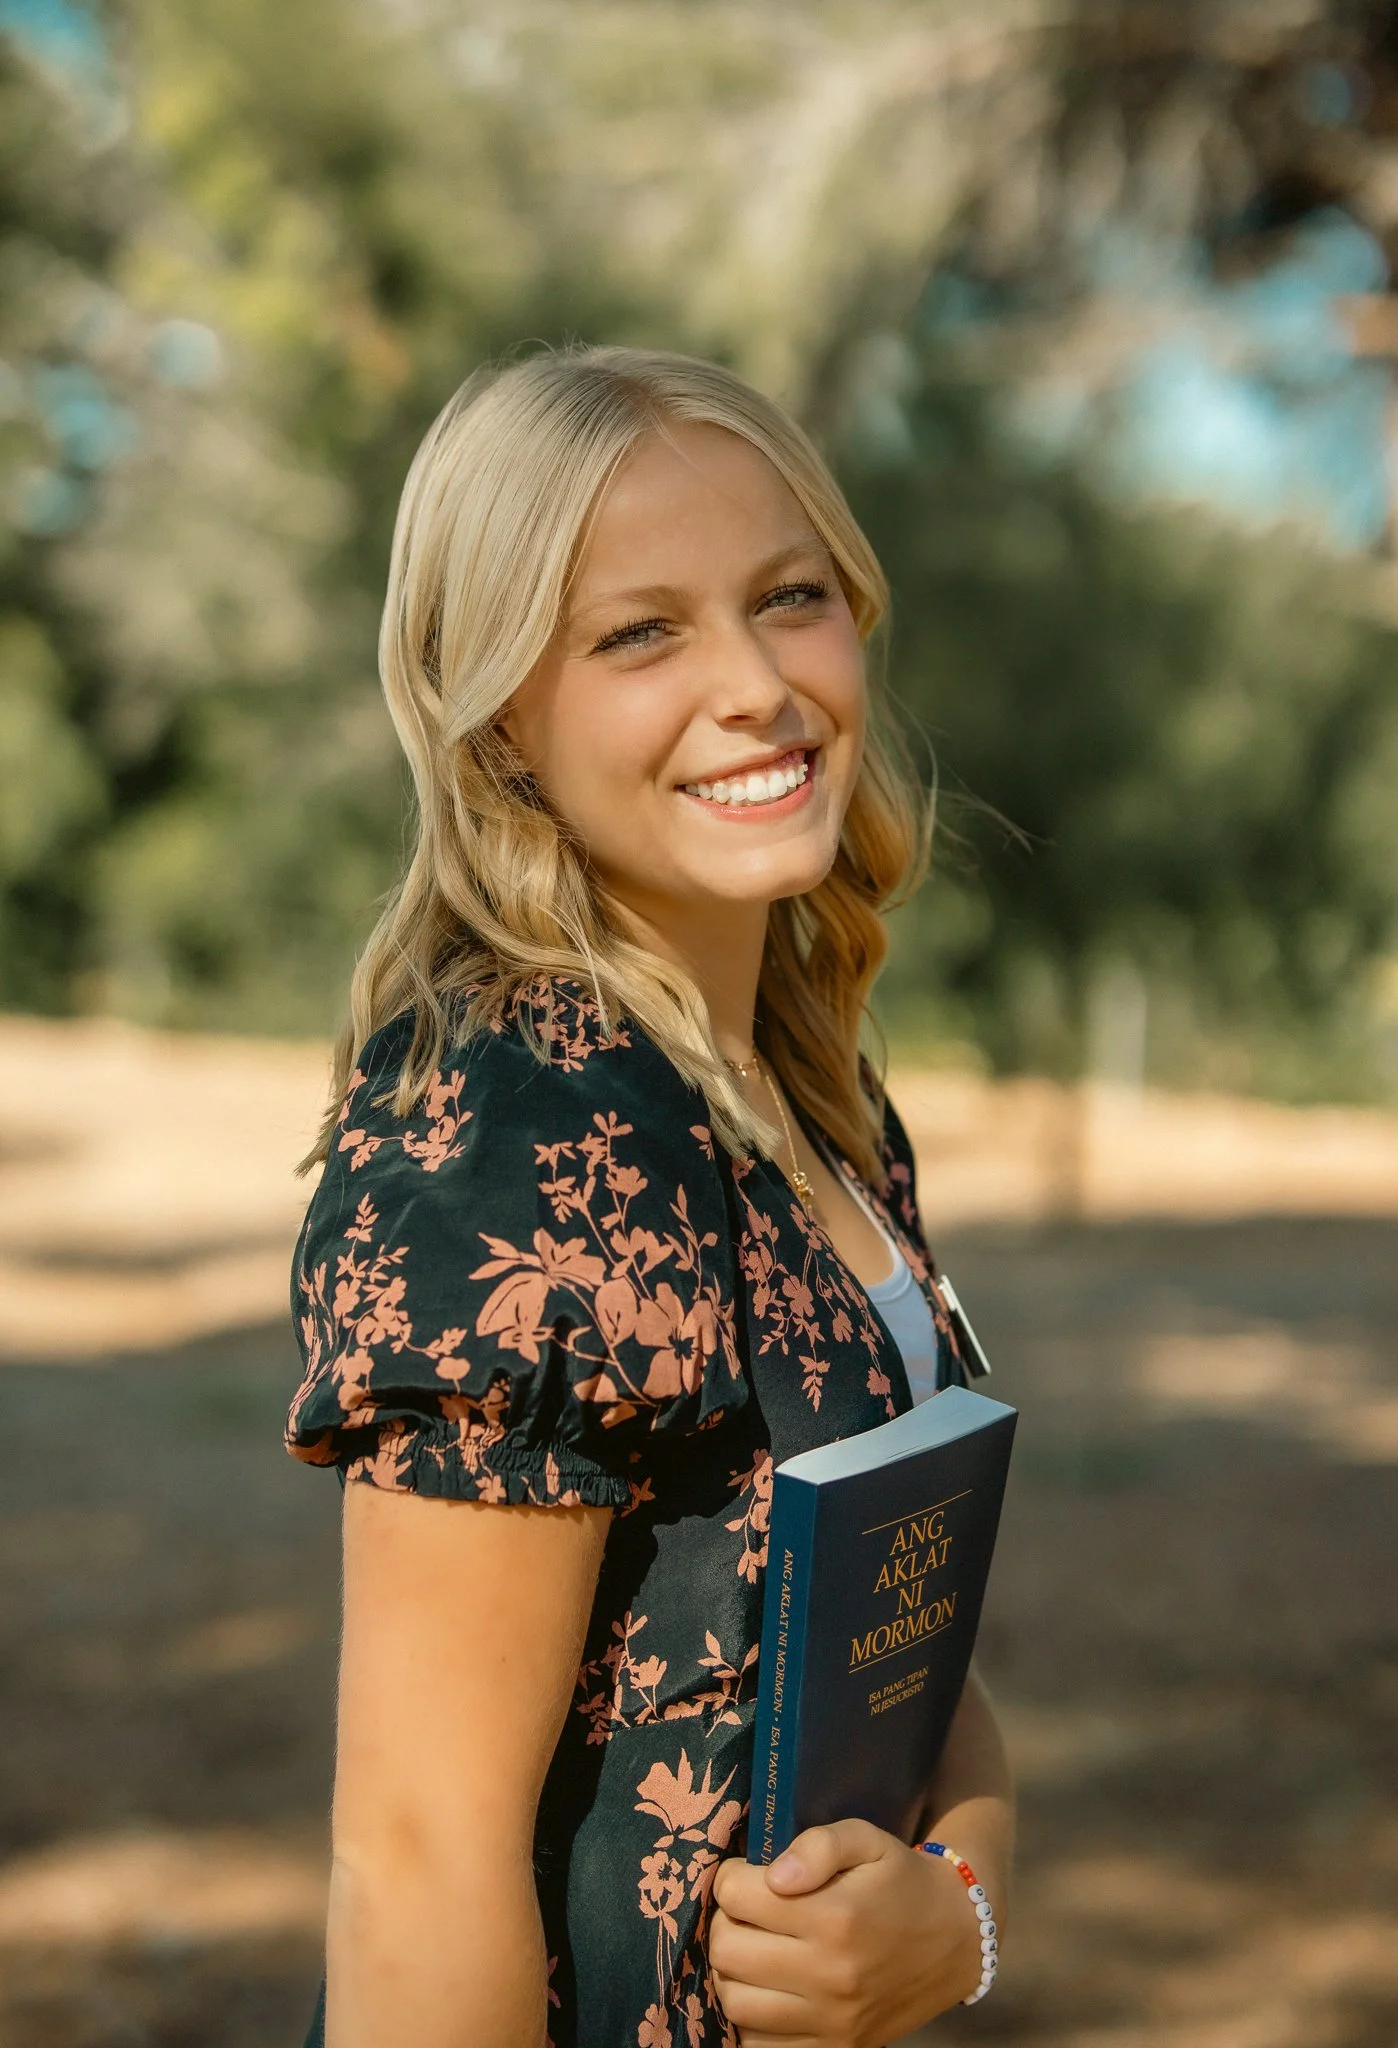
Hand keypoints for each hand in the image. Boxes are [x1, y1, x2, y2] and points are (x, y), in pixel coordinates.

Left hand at [709, 1819, 984, 2046]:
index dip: (731, 1878)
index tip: (745, 1875)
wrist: (956, 1940)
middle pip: (727, 1951)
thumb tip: (773, 1876)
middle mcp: (829, 1975)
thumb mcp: (868, 1840)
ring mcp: (831, 2021)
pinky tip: (767, 1990)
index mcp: (834, 1917)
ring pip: (735, 2002)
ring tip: (754, 1949)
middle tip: (745, 1910)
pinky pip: (760, 2046)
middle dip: (725, 1922)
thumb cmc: (901, 1881)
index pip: (736, 1896)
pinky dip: (751, 2018)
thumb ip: (819, 1844)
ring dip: (732, 1971)